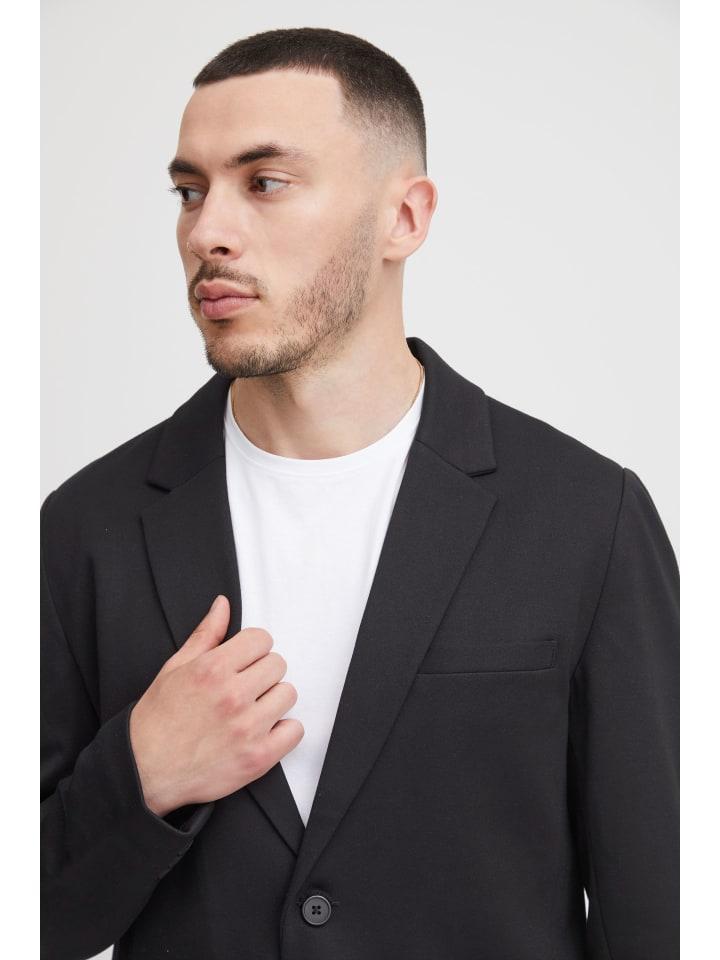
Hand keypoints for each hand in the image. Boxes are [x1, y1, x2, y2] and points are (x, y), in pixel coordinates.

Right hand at [128, 595, 302, 816]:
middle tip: (244, 687)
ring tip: (251, 710)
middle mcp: (232, 696)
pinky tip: (263, 731)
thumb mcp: (174, 668)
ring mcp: (247, 728)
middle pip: (278, 664)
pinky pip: (294, 731)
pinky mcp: (257, 758)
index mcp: (213, 669)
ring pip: (288, 694)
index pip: (261, 639)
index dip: (253, 649)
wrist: (143, 771)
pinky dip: (283, 731)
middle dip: (262, 673)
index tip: (244, 661)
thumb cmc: (157, 720)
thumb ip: (205, 635)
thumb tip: (223, 605)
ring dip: (273, 700)